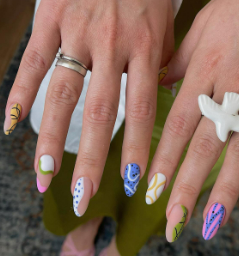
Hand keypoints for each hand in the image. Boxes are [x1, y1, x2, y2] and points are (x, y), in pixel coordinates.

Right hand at [4, 0, 174, 215]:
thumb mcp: (167, 29)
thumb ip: (167, 66)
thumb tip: (166, 98)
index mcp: (145, 50)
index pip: (141, 111)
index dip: (135, 150)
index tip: (130, 183)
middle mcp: (110, 46)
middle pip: (98, 112)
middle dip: (90, 159)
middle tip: (82, 195)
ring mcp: (77, 33)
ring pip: (61, 95)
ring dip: (52, 138)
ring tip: (45, 174)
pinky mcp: (50, 19)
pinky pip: (32, 63)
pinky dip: (17, 94)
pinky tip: (8, 126)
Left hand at [149, 0, 238, 240]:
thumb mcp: (202, 28)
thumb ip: (179, 61)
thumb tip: (157, 83)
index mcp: (205, 73)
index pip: (178, 126)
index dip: (163, 160)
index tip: (151, 190)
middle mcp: (232, 92)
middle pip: (205, 148)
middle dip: (187, 187)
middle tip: (173, 220)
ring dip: (224, 192)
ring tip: (209, 223)